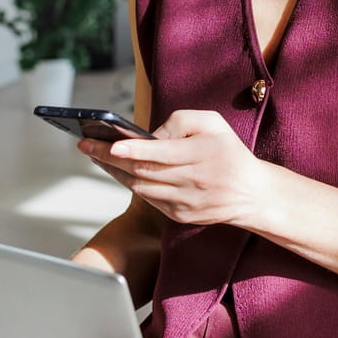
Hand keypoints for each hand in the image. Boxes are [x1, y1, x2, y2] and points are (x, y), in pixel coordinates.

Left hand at [78, 110, 269, 228]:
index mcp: (202, 156)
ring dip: (114, 171)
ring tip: (94, 155)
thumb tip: (149, 135)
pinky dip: (130, 183)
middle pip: (143, 171)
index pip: (160, 154)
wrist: (252, 194)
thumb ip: (180, 121)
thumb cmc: (229, 152)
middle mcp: (193, 182)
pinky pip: (148, 198)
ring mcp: (185, 203)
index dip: (133, 149)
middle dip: (110, 158)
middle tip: (85, 144)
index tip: (110, 143)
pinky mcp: (180, 216)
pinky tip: (116, 170)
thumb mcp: (213, 123)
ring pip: (140, 187)